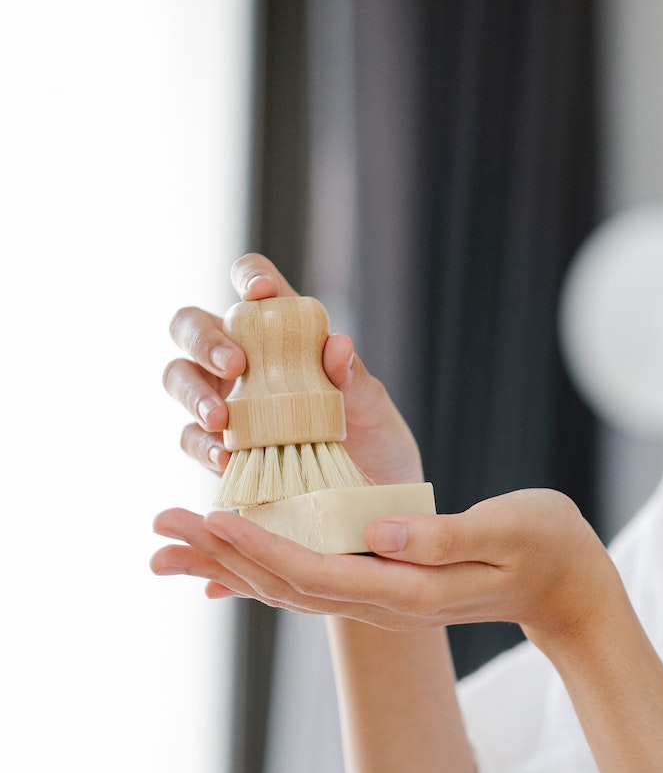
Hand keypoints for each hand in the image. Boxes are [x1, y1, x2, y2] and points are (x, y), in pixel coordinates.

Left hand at [151, 487, 623, 647]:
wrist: (569, 586)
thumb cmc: (547, 548)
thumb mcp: (509, 532)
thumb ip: (445, 536)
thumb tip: (374, 531)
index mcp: (411, 589)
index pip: (319, 572)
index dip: (261, 547)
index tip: (211, 518)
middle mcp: (387, 600)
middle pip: (289, 585)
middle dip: (223, 555)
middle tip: (163, 525)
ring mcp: (386, 596)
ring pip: (293, 586)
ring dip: (233, 563)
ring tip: (178, 542)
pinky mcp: (387, 581)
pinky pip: (314, 578)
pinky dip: (268, 566)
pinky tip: (236, 557)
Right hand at [162, 253, 421, 484]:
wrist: (373, 496)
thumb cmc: (374, 438)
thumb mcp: (374, 407)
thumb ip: (355, 377)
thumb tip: (337, 344)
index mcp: (285, 332)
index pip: (256, 285)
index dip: (249, 276)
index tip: (259, 293)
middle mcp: (245, 359)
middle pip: (193, 325)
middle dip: (204, 339)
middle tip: (235, 364)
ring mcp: (225, 402)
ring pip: (179, 377)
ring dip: (192, 393)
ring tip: (221, 418)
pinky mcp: (218, 448)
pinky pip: (192, 439)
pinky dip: (203, 446)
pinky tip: (226, 458)